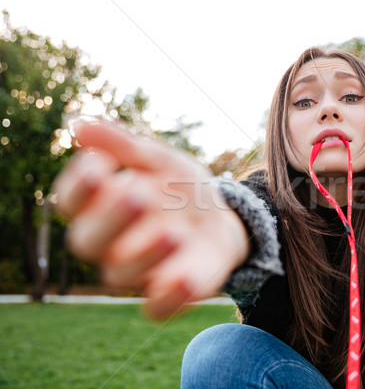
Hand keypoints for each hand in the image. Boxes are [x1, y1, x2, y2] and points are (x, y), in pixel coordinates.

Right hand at [51, 120, 249, 317]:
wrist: (223, 217)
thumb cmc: (180, 189)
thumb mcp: (159, 161)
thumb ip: (124, 146)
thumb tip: (80, 126)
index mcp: (101, 207)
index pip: (71, 202)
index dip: (79, 186)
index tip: (101, 164)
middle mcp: (112, 242)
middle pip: (88, 242)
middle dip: (110, 219)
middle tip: (138, 195)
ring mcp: (139, 269)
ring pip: (120, 275)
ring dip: (144, 255)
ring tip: (174, 232)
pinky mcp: (169, 291)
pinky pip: (157, 307)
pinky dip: (168, 297)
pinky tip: (185, 277)